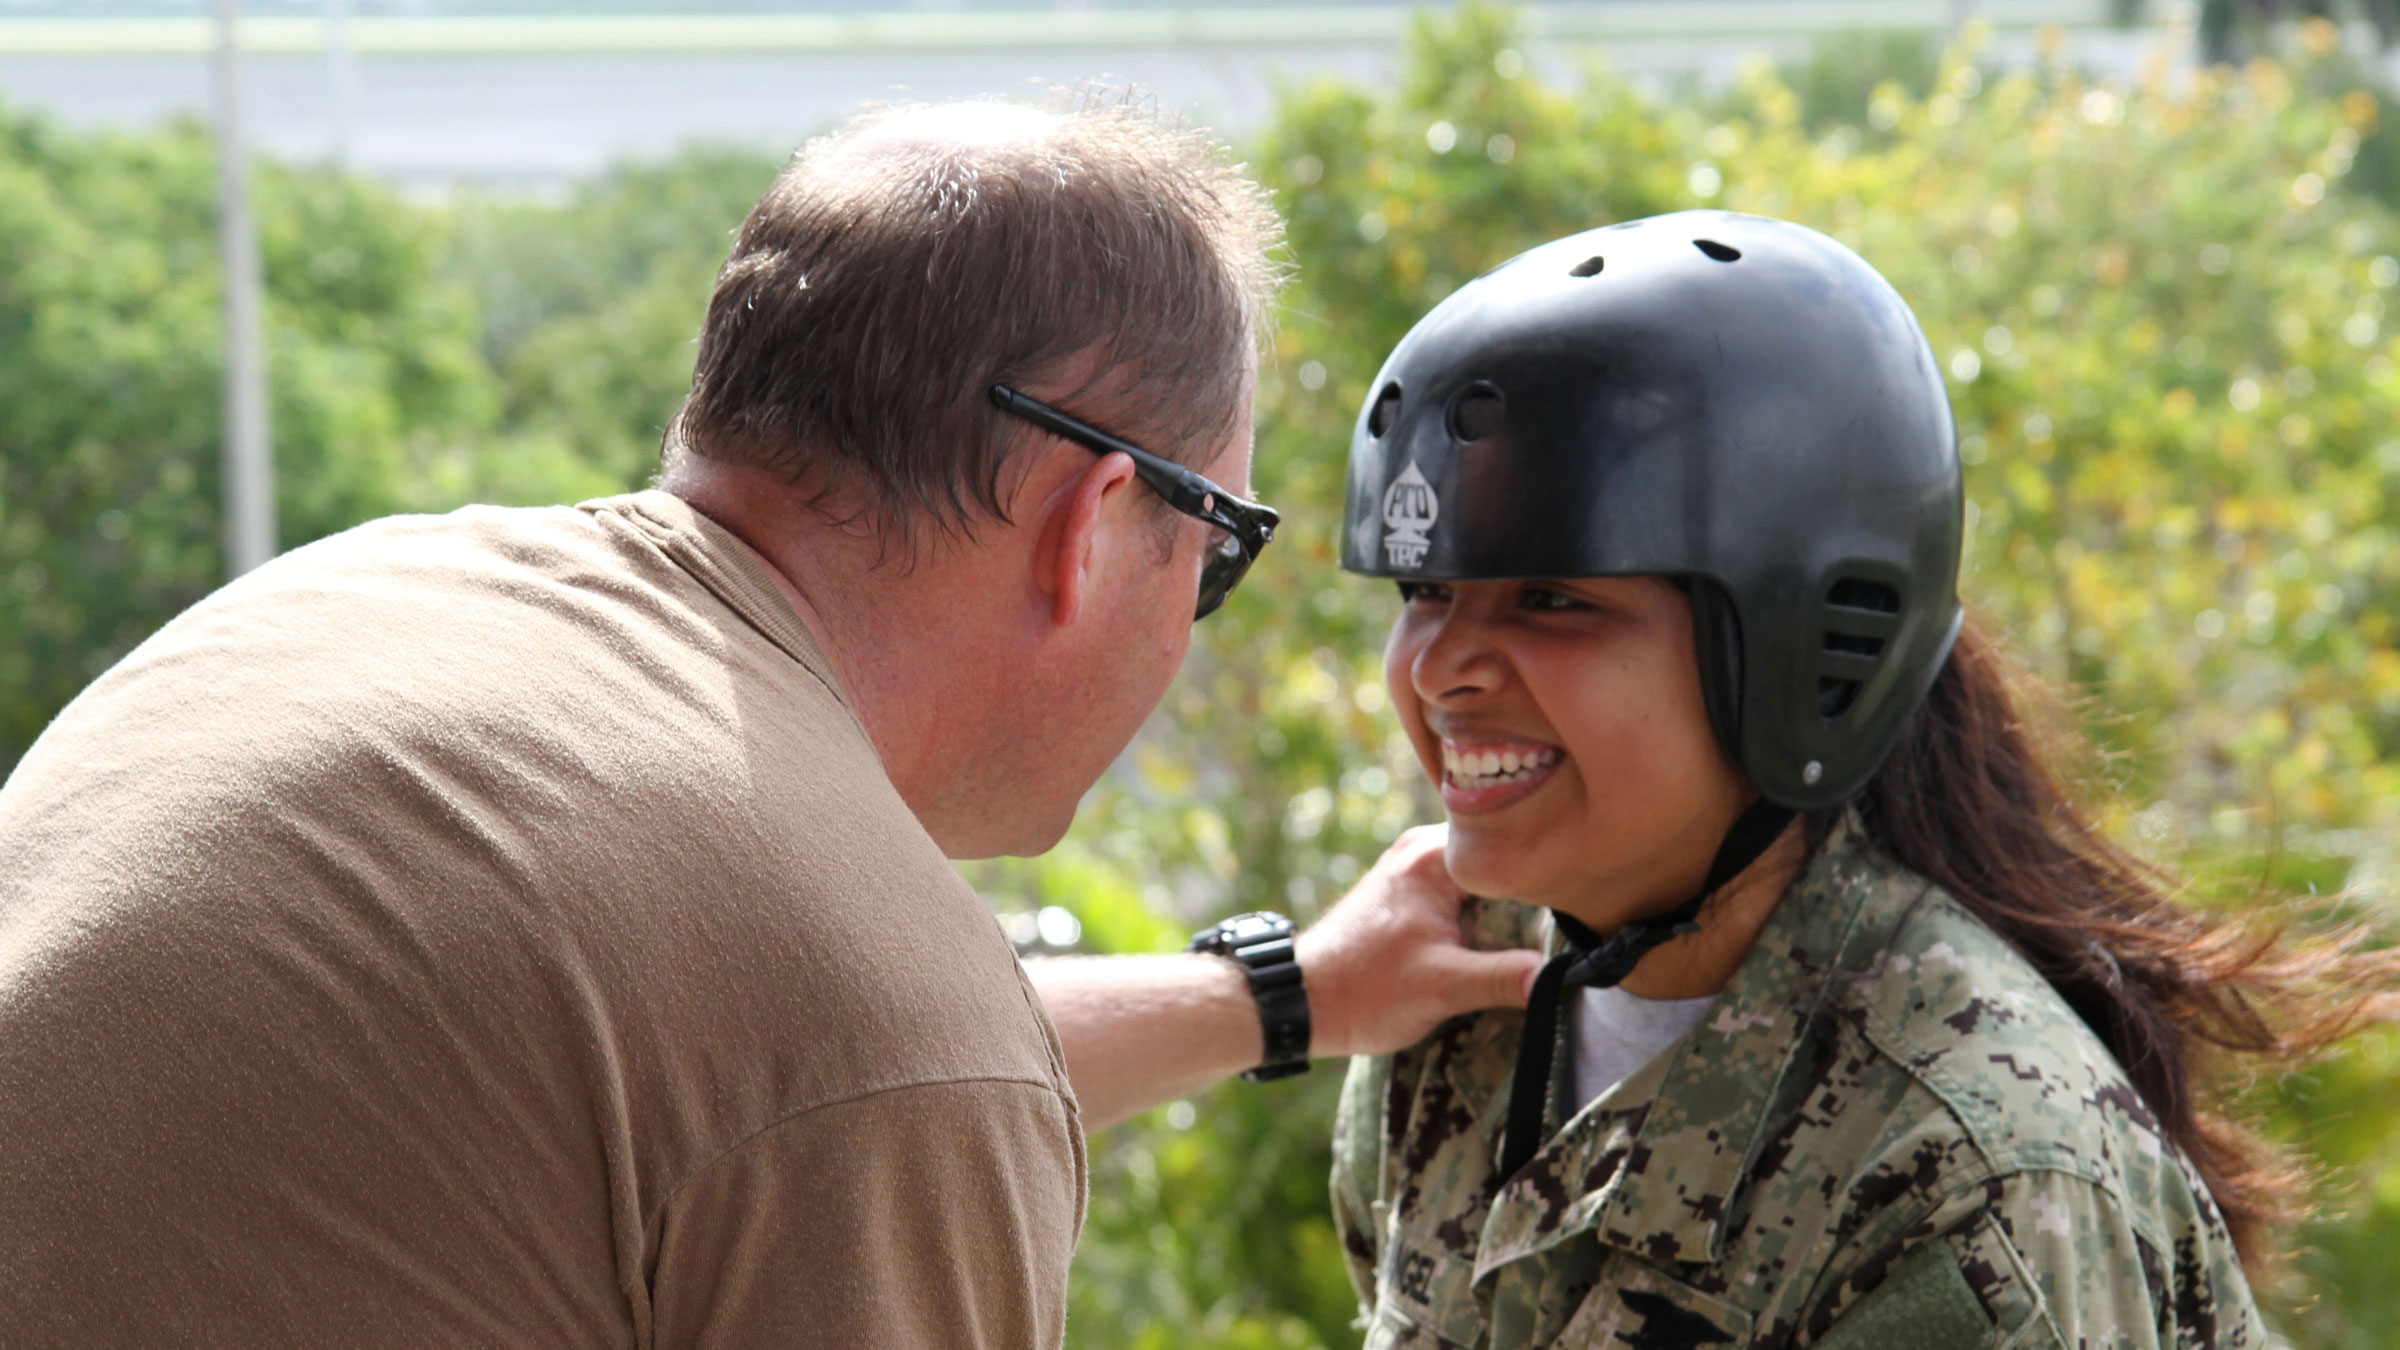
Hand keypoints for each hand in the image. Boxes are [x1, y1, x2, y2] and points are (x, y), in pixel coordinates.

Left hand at [1296, 824, 1545, 1059]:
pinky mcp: (1411, 891)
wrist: (1303, 1001)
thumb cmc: (1364, 990)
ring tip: (1540, 940)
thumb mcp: (1442, 988)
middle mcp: (1424, 848)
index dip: (1549, 883)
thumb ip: (1503, 978)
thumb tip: (1558, 976)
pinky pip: (1466, 894)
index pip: (1513, 854)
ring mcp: (1415, 867)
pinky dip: (1485, 918)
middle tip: (1567, 932)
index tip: (1580, 912)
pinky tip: (1503, 945)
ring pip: (1486, 881)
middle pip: (1502, 864)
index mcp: (1433, 856)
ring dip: (1509, 911)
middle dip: (1532, 898)